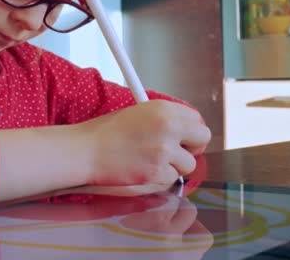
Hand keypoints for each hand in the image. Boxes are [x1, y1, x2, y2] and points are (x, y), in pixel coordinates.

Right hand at [79, 100, 210, 185]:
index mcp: (164, 109)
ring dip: (174, 166)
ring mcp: (164, 151)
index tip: (185, 138)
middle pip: (202, 139)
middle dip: (191, 148)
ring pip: (189, 165)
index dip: (191, 131)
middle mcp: (169, 127)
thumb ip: (164, 120)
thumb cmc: (106, 132)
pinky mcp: (157, 172)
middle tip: (176, 153)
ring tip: (151, 161)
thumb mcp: (138, 113)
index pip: (197, 119)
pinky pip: (171, 179)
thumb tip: (184, 131)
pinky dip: (159, 178)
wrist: (86, 150)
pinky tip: (141, 169)